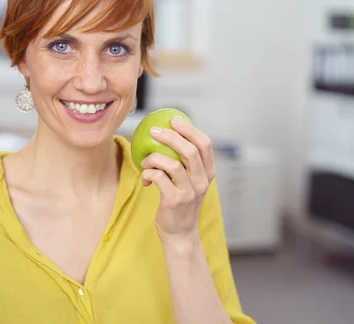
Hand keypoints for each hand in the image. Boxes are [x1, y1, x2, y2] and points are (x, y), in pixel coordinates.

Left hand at [140, 118, 215, 245]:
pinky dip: (149, 173)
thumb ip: (186, 164)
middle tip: (154, 131)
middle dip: (170, 136)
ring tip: (145, 161)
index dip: (190, 130)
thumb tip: (168, 136)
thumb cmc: (181, 203)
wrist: (179, 234)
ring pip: (171, 164)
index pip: (205, 145)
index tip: (174, 120)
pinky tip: (146, 178)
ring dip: (153, 158)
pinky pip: (159, 178)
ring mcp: (189, 192)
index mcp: (208, 173)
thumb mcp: (190, 182)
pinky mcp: (174, 201)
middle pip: (189, 151)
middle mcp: (202, 182)